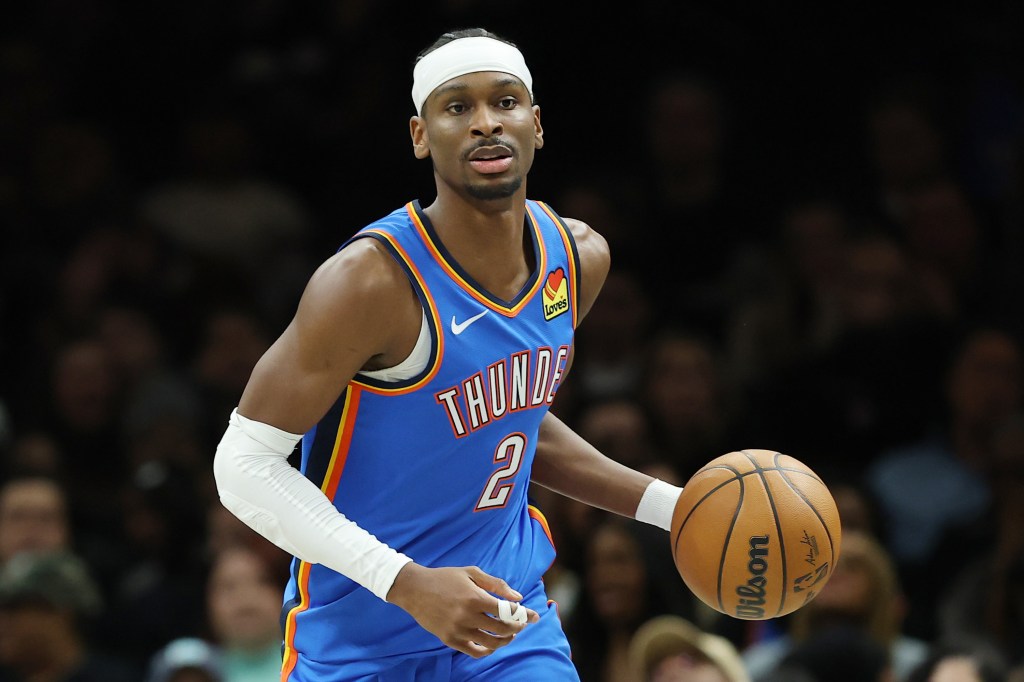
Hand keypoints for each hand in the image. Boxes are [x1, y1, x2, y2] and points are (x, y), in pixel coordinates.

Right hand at [386, 563, 539, 656]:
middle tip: (522, 623)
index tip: (535, 616)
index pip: (507, 611)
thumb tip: (518, 597)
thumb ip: (496, 584)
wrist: (415, 589)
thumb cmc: (446, 578)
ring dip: (506, 640)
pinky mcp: (449, 640)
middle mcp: (467, 616)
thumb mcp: (471, 573)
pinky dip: (488, 650)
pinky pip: (475, 651)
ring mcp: (457, 630)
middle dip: (518, 627)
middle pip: (502, 629)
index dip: (524, 614)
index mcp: (475, 597)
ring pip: (491, 643)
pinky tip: (493, 643)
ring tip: (510, 634)